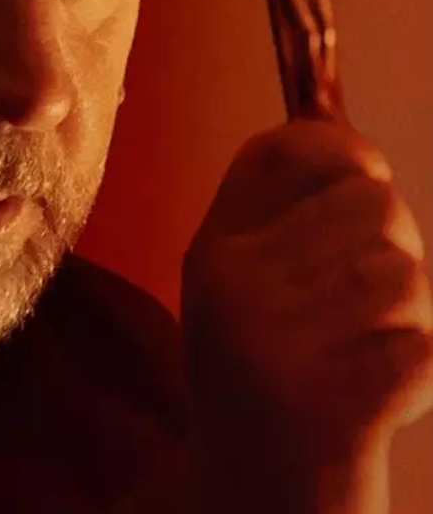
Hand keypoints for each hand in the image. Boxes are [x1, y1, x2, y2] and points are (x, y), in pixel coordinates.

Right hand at [180, 119, 432, 513]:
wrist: (251, 502)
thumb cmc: (263, 382)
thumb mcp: (241, 288)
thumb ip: (281, 219)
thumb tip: (358, 151)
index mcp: (214, 250)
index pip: (286, 148)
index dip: (345, 150)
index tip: (365, 176)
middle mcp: (234, 286)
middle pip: (374, 206)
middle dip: (395, 246)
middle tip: (368, 301)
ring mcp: (277, 346)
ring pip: (407, 276)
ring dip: (413, 317)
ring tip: (368, 352)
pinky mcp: (330, 408)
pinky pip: (426, 351)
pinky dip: (422, 376)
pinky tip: (378, 399)